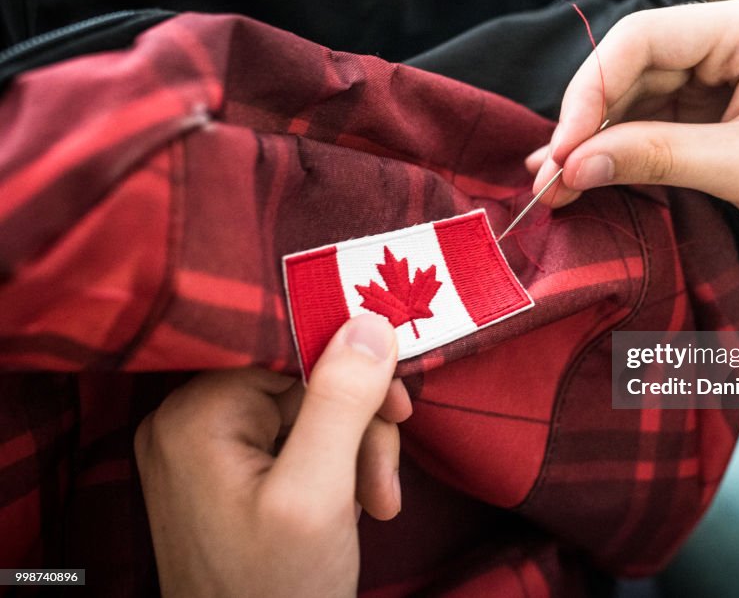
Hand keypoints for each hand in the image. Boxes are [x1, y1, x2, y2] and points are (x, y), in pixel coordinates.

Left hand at [134, 315, 409, 597]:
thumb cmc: (276, 592)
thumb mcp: (320, 494)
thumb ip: (341, 403)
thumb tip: (368, 320)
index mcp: (195, 416)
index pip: (288, 351)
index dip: (351, 369)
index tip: (397, 404)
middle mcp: (189, 422)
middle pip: (304, 385)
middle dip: (359, 429)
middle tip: (383, 483)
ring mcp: (207, 451)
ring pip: (309, 415)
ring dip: (356, 455)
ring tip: (375, 504)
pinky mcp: (229, 476)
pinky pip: (297, 444)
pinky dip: (336, 471)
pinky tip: (352, 509)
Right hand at [529, 0, 738, 290]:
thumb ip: (654, 159)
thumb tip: (572, 166)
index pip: (644, 40)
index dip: (590, 92)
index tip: (564, 150)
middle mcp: (731, 40)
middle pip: (631, 68)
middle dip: (586, 126)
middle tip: (547, 179)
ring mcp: (719, 74)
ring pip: (634, 98)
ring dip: (594, 143)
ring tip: (553, 186)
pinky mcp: (712, 109)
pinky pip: (650, 123)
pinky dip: (617, 151)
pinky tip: (582, 175)